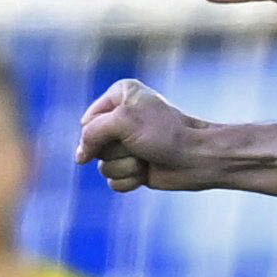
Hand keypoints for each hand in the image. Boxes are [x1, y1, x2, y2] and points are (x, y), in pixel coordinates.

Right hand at [76, 79, 207, 193]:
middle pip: (93, 145)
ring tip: (146, 159)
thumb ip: (91, 134)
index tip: (124, 131)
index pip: (87, 122)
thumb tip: (79, 158)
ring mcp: (126, 145)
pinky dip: (130, 180)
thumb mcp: (123, 121)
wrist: (197, 158)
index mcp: (119, 96)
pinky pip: (113, 181)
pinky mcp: (132, 167)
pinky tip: (147, 173)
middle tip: (140, 145)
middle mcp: (120, 118)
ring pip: (102, 166)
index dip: (98, 133)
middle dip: (116, 151)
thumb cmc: (165, 134)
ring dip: (125, 166)